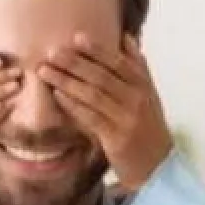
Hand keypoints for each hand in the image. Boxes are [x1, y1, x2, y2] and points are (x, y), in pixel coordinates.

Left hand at [37, 33, 174, 190]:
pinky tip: (58, 94)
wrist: (159, 166)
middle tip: (52, 52)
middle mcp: (136, 99)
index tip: (76, 38)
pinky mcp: (116, 138)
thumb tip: (126, 37)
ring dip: (66, 81)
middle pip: (102, 76)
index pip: (118, 63)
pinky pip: (91, 117)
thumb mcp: (149, 94)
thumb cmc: (149, 128)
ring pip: (93, 94)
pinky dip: (73, 104)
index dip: (97, 50)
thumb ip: (137, 67)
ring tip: (46, 71)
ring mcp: (127, 119)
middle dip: (75, 62)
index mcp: (143, 86)